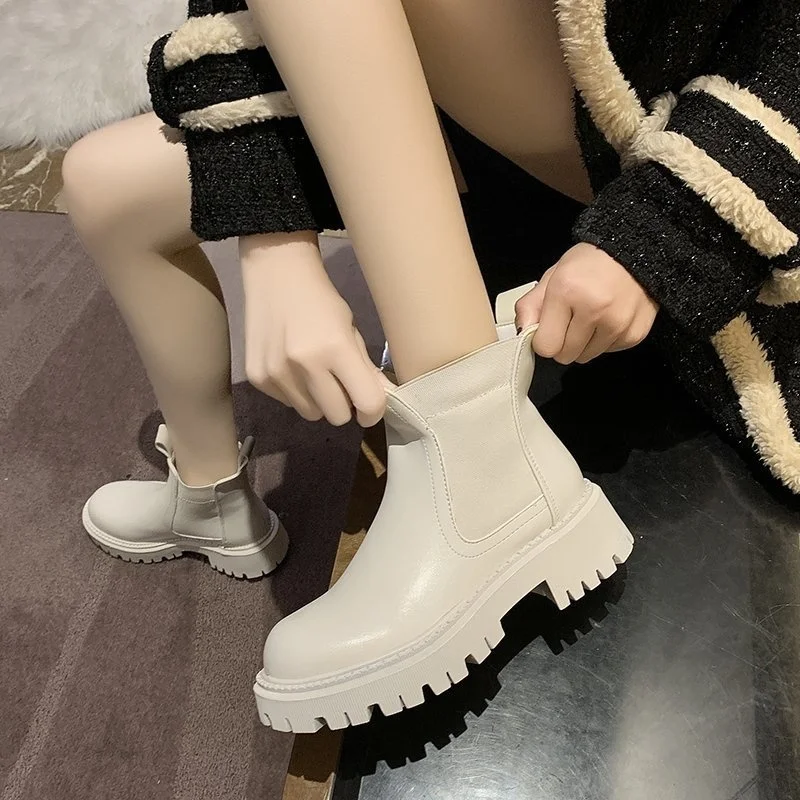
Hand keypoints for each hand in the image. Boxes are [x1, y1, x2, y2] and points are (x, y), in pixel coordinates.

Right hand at [240, 232, 386, 426]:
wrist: (274, 274)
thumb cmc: (320, 300)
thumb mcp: (350, 329)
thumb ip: (365, 368)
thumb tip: (380, 400)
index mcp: (336, 348)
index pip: (367, 403)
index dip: (373, 412)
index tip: (370, 407)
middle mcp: (304, 365)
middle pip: (337, 417)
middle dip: (344, 404)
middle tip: (340, 382)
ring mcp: (277, 374)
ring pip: (311, 414)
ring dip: (318, 401)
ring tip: (312, 371)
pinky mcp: (256, 378)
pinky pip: (288, 403)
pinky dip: (295, 392)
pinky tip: (290, 365)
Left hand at [514, 243, 657, 363]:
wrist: (635, 250)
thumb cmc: (591, 263)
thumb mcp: (553, 276)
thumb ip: (531, 305)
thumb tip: (523, 332)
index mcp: (567, 292)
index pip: (546, 346)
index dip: (544, 340)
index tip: (549, 328)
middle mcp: (594, 310)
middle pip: (565, 356)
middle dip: (563, 343)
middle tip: (571, 320)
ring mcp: (617, 324)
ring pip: (586, 357)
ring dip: (584, 343)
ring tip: (591, 316)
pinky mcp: (634, 334)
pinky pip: (608, 352)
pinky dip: (605, 340)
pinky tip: (608, 318)